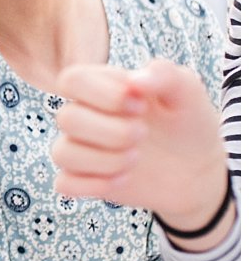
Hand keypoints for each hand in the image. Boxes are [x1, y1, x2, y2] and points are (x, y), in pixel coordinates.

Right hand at [52, 61, 231, 241]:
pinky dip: (94, 185)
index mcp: (101, 88)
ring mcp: (80, 149)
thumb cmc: (187, 123)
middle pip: (66, 118)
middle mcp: (84, 116)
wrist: (197, 168)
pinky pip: (65, 184)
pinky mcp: (82, 179)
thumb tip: (134, 81)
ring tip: (137, 158)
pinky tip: (124, 179)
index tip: (141, 106)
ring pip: (63, 153)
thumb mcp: (188, 92)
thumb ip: (166, 75)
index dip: (103, 94)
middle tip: (143, 135)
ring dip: (106, 159)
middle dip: (111, 131)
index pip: (73, 80)